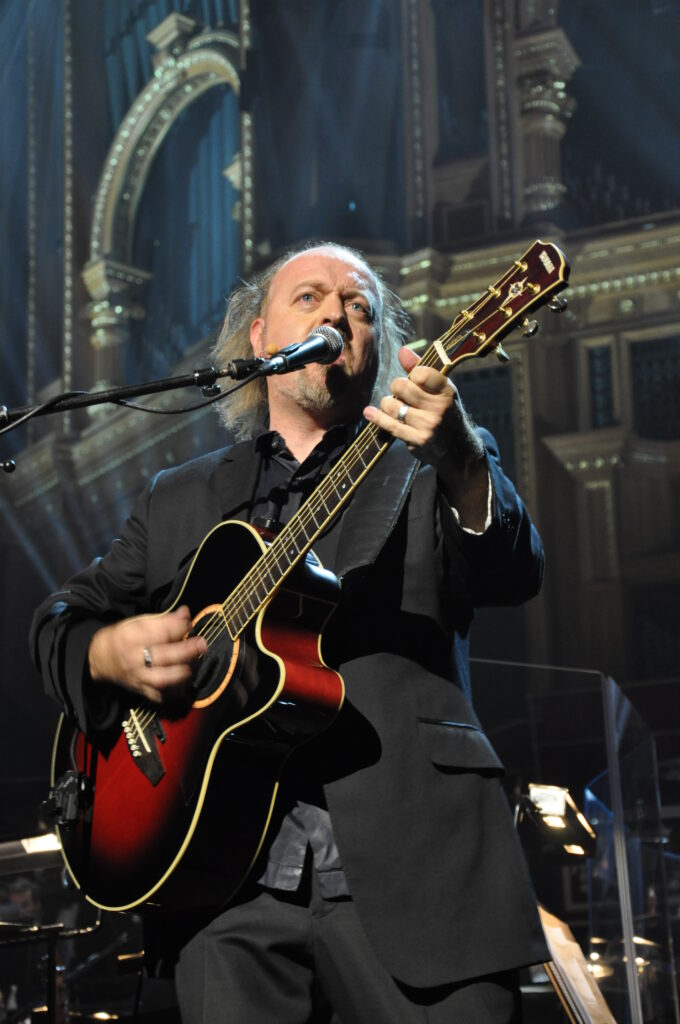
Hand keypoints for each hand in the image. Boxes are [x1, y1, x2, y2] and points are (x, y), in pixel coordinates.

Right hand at [88, 606, 207, 703]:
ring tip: (194, 662)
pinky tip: (184, 681)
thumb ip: (163, 619)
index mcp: (130, 638)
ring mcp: (138, 678)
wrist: (100, 659)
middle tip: (202, 644)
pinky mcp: (142, 692)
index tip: (189, 623)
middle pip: (163, 657)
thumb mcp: (137, 622)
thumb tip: (186, 613)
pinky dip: (175, 691)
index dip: (178, 628)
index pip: (158, 633)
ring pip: (163, 680)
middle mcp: (133, 659)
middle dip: (186, 650)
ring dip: (183, 671)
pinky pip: (161, 696)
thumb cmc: (122, 637)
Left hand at [363, 347, 488, 529]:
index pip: (422, 373)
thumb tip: (402, 351)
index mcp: (447, 391)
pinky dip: (377, 417)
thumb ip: (421, 369)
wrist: (457, 449)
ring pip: (393, 405)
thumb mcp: (440, 389)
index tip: (413, 378)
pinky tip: (369, 412)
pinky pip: (390, 425)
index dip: (412, 374)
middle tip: (400, 392)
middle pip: (402, 387)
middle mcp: (439, 408)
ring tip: (393, 405)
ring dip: (387, 403)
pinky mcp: (417, 440)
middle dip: (396, 387)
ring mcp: (428, 425)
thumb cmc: (445, 412)